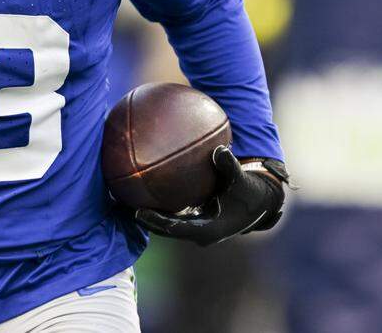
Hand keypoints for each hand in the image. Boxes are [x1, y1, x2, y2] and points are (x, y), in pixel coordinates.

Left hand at [136, 146, 286, 245]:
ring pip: (166, 222)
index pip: (174, 228)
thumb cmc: (249, 193)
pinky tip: (145, 185)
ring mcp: (195, 226)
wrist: (259, 204)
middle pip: (164, 228)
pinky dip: (160, 201)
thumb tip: (218, 150)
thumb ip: (229, 167)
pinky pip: (173, 211)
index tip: (137, 212)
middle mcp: (198, 231)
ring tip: (125, 197)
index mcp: (207, 229)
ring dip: (149, 212)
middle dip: (144, 218)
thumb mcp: (242, 181)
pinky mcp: (195, 219)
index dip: (156, 221)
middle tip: (122, 205)